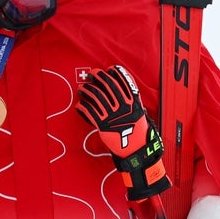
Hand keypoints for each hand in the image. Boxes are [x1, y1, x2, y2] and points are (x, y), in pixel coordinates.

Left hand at [76, 65, 170, 200]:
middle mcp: (123, 107)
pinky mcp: (103, 125)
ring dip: (87, 90)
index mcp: (133, 102)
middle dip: (98, 77)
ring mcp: (112, 115)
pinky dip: (83, 107)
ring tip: (83, 88)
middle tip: (92, 74)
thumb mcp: (139, 112)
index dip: (115, 73)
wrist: (136, 149)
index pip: (123, 82)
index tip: (109, 69)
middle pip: (108, 86)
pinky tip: (80, 104)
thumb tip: (123, 87)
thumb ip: (131, 100)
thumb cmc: (138, 131)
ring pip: (96, 96)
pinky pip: (90, 112)